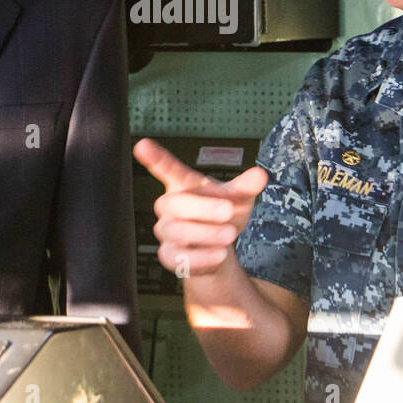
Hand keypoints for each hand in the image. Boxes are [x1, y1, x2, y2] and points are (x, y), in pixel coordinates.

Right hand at [133, 138, 268, 279]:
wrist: (220, 249)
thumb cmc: (224, 215)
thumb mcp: (239, 198)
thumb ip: (246, 186)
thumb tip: (260, 175)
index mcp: (184, 185)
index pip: (166, 168)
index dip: (154, 157)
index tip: (142, 145)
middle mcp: (170, 206)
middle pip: (173, 203)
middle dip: (201, 207)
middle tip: (228, 210)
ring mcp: (167, 231)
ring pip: (175, 231)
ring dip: (205, 233)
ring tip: (229, 235)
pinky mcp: (169, 255)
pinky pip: (177, 257)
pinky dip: (200, 256)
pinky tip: (219, 254)